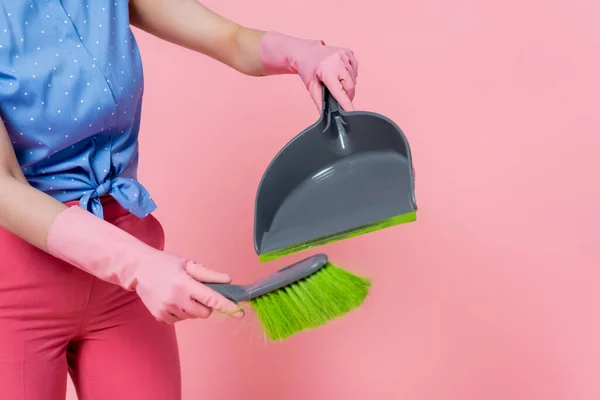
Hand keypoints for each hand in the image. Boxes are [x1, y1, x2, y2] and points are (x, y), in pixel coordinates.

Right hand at [46, 205, 243, 323]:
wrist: (138, 270)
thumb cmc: (167, 264)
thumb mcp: (188, 264)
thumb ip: (209, 274)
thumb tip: (229, 280)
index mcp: (185, 284)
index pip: (211, 299)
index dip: (227, 306)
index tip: (240, 313)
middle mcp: (176, 299)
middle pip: (205, 313)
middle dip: (206, 305)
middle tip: (196, 291)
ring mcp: (167, 310)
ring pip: (193, 316)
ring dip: (193, 307)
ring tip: (180, 292)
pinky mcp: (161, 317)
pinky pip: (181, 319)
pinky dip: (182, 311)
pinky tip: (173, 299)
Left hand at [259, 32, 358, 111]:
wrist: (307, 52)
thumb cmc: (308, 70)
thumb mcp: (311, 87)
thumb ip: (319, 102)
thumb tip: (326, 115)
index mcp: (327, 70)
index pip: (340, 92)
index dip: (346, 104)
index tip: (352, 113)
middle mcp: (337, 61)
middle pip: (350, 87)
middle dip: (346, 94)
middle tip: (337, 95)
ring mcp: (344, 55)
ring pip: (354, 79)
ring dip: (347, 84)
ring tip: (335, 80)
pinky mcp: (348, 52)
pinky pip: (354, 70)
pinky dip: (349, 75)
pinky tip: (340, 72)